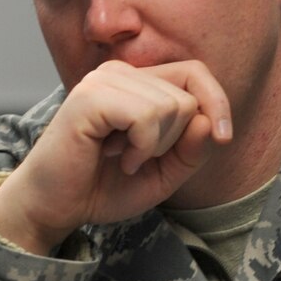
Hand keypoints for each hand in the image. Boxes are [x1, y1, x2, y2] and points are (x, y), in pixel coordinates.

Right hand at [0, 60, 232, 252]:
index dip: (217, 103)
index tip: (224, 138)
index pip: (196, 72)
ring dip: (154, 146)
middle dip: (175, 140)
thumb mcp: (166, 173)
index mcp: (138, 82)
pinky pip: (146, 116)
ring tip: (122, 157)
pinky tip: (114, 156)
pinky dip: (140, 147)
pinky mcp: (89, 97)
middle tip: (138, 156)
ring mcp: (103, 81)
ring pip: (171, 106)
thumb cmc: (105, 187)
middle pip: (187, 96)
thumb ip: (193, 148)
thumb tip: (209, 121)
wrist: (56, 208)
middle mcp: (120, 73)